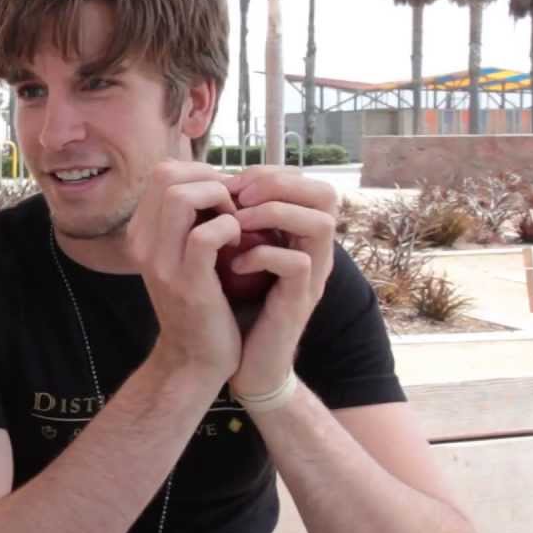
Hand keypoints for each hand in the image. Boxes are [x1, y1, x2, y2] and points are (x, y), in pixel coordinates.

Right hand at [126, 160, 242, 382]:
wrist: (196, 358)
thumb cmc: (201, 301)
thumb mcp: (184, 255)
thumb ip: (189, 220)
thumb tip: (216, 180)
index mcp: (140, 232)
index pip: (163, 172)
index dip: (201, 172)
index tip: (225, 196)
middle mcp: (141, 243)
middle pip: (167, 174)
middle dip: (210, 179)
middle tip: (232, 206)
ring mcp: (160, 263)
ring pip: (181, 196)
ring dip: (219, 199)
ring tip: (235, 223)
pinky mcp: (186, 283)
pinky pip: (206, 234)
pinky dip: (230, 229)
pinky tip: (239, 246)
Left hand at [224, 166, 337, 395]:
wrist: (231, 359)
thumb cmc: (228, 302)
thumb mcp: (227, 252)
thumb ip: (230, 220)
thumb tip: (207, 181)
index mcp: (296, 235)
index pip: (306, 181)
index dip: (270, 173)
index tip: (231, 183)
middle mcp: (312, 251)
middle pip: (325, 195)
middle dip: (278, 184)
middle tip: (237, 195)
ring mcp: (310, 277)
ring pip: (320, 223)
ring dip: (274, 214)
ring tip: (237, 223)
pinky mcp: (298, 303)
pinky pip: (297, 264)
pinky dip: (262, 256)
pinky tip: (234, 264)